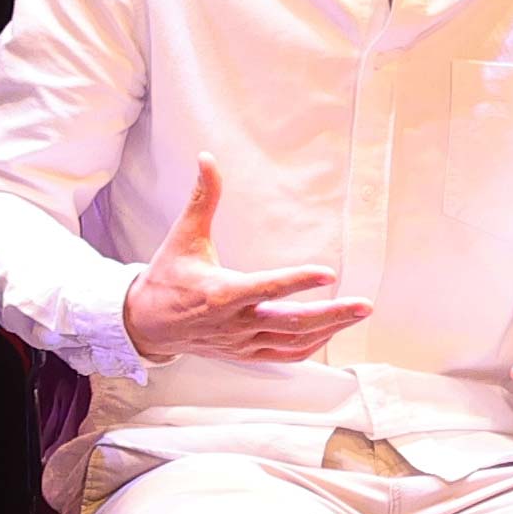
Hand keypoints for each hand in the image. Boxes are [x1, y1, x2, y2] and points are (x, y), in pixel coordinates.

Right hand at [119, 161, 373, 363]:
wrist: (147, 325)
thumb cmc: (168, 277)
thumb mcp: (184, 236)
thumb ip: (203, 199)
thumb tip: (207, 159)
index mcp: (221, 294)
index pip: (266, 288)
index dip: (298, 281)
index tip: (328, 273)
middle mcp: (235, 322)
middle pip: (292, 322)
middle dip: (332, 314)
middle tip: (364, 304)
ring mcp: (242, 342)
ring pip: (294, 342)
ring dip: (329, 328)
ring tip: (357, 313)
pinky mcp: (245, 353)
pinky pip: (285, 355)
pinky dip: (311, 345)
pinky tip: (329, 331)